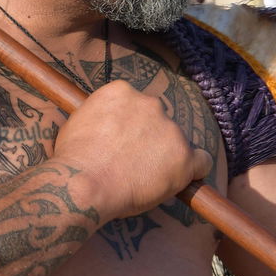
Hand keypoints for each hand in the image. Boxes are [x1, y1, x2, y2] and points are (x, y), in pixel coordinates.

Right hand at [53, 80, 211, 220]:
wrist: (85, 184)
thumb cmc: (73, 159)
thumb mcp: (77, 122)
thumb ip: (98, 117)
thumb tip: (100, 125)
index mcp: (122, 91)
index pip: (134, 103)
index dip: (128, 124)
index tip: (120, 140)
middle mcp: (150, 104)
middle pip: (156, 119)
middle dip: (147, 137)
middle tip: (130, 161)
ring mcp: (170, 129)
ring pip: (176, 141)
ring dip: (164, 156)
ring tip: (142, 178)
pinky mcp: (185, 156)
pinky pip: (202, 161)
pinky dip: (194, 170)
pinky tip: (181, 180)